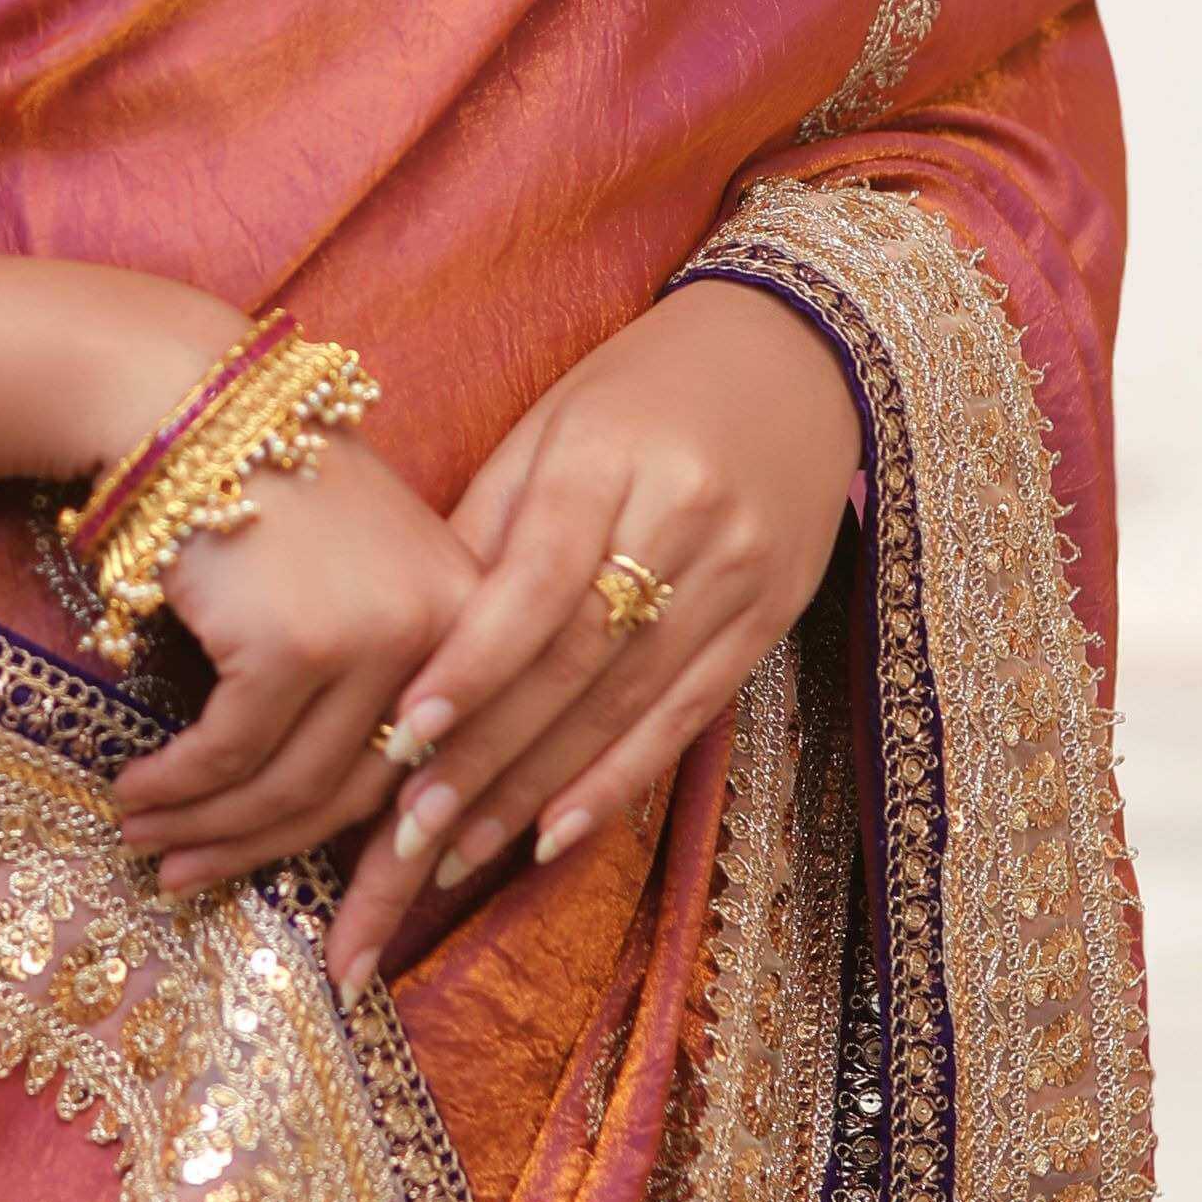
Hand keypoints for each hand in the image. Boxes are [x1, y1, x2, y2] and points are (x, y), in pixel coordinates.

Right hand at [107, 437, 485, 890]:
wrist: (190, 401)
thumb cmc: (264, 491)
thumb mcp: (356, 582)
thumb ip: (382, 685)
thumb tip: (377, 829)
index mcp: (482, 621)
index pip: (440, 776)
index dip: (390, 879)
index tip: (350, 959)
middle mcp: (448, 635)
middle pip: (360, 795)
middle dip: (266, 856)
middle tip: (192, 887)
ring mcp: (375, 641)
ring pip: (287, 785)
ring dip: (205, 830)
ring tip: (148, 846)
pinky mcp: (296, 644)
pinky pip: (230, 753)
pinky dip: (176, 788)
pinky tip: (135, 795)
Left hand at [321, 277, 859, 1000]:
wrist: (796, 353)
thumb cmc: (639, 387)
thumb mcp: (552, 424)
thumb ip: (487, 525)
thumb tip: (409, 637)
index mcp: (613, 455)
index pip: (539, 578)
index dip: (474, 662)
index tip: (405, 730)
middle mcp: (686, 519)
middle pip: (579, 657)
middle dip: (489, 751)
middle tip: (409, 828)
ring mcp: (740, 576)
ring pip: (628, 702)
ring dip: (537, 786)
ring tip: (457, 848)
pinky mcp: (771, 620)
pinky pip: (685, 719)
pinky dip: (616, 783)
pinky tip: (553, 835)